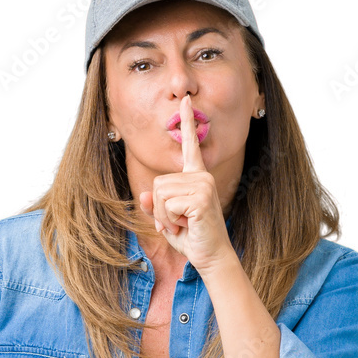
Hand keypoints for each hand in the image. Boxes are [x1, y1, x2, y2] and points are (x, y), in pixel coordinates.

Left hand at [138, 92, 233, 274]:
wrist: (211, 256)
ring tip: (182, 225)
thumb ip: (155, 206)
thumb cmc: (192, 238)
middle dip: (160, 210)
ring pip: (161, 194)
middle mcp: (201, 176)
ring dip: (164, 216)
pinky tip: (186, 226)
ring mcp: (203, 185)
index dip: (187, 123)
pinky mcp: (201, 197)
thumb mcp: (167, 220)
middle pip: (159, 183)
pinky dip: (170, 221)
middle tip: (177, 222)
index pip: (190, 146)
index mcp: (196, 177)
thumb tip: (145, 195)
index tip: (186, 100)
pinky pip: (167, 205)